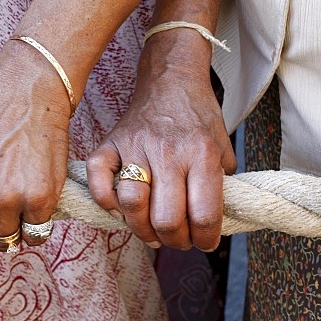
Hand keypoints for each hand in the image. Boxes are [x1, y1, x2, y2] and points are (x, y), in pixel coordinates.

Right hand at [87, 38, 235, 251]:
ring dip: (141, 230)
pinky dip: (106, 203)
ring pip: (131, 205)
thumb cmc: (198, 115)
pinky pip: (98, 181)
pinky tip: (120, 210)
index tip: (205, 242)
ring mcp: (135, 147)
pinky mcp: (110, 143)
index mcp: (201, 154)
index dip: (206, 240)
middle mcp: (168, 152)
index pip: (204, 215)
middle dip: (175, 241)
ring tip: (152, 233)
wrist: (171, 78)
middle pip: (166, 219)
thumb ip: (222, 182)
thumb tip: (214, 221)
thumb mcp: (222, 145)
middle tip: (178, 239)